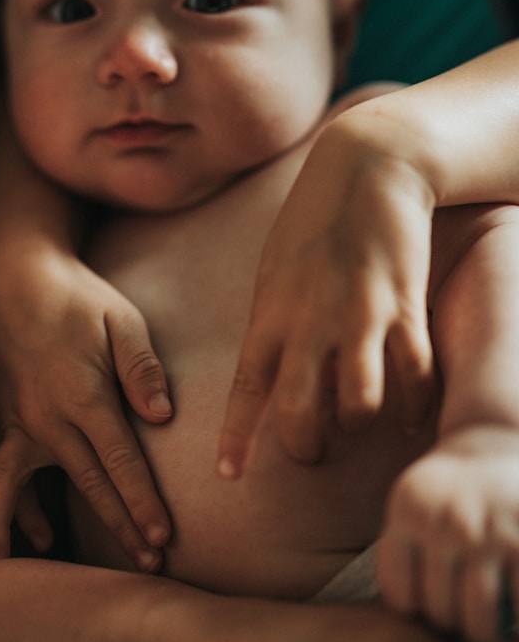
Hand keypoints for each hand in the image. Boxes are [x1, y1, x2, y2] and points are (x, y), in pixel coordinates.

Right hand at [0, 253, 172, 566]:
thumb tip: (163, 415)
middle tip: (149, 566)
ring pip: (31, 492)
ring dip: (44, 533)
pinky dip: (7, 512)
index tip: (164, 539)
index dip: (142, 503)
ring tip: (59, 578)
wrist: (15, 279)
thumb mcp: (121, 319)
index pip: (120, 462)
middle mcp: (47, 418)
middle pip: (89, 486)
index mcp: (82, 395)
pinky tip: (28, 542)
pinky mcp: (6, 423)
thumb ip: (143, 367)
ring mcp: (21, 424)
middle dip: (121, 528)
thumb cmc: (78, 298)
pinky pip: (1, 477)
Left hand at [218, 112, 436, 474]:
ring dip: (358, 427)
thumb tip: (284, 371)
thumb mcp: (275, 270)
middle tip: (311, 452)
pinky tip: (407, 419)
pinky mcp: (403, 307)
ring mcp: (357, 317)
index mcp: (270, 314)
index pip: (248, 390)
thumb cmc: (313, 219)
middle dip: (305, 448)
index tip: (228, 475)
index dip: (236, 438)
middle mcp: (309, 323)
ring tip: (358, 424)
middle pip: (301, 415)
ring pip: (358, 407)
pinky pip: (413, 378)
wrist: (366, 166)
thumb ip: (275, 322)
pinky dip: (413, 408)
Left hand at [378, 423, 518, 641]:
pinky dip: (517, 623)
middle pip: (440, 610)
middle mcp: (446, 524)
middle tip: (460, 624)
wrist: (496, 440)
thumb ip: (403, 551)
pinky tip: (513, 620)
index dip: (412, 611)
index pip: (399, 592)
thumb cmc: (450, 489)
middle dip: (450, 626)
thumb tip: (403, 621)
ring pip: (479, 618)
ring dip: (483, 636)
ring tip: (485, 633)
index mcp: (409, 514)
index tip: (423, 609)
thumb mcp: (413, 504)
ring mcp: (489, 535)